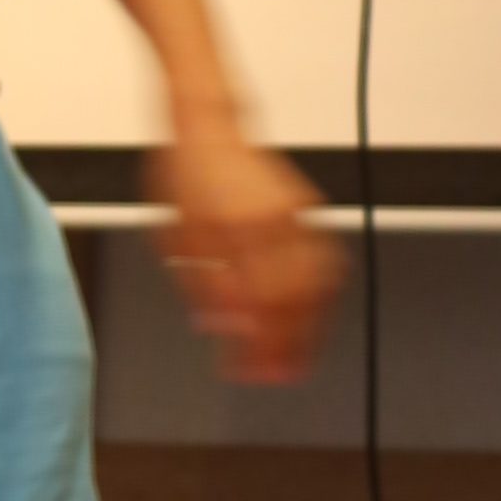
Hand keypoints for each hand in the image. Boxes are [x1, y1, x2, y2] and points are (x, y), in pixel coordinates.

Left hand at [153, 126, 336, 386]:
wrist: (207, 124)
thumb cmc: (182, 176)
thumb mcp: (174, 237)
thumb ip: (200, 285)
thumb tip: (223, 328)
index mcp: (227, 229)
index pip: (253, 303)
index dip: (255, 346)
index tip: (249, 374)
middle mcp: (265, 220)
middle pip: (291, 299)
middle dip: (289, 346)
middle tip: (279, 376)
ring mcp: (292, 213)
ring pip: (318, 281)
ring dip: (312, 325)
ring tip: (301, 355)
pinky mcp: (305, 207)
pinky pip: (326, 257)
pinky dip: (325, 290)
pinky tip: (316, 311)